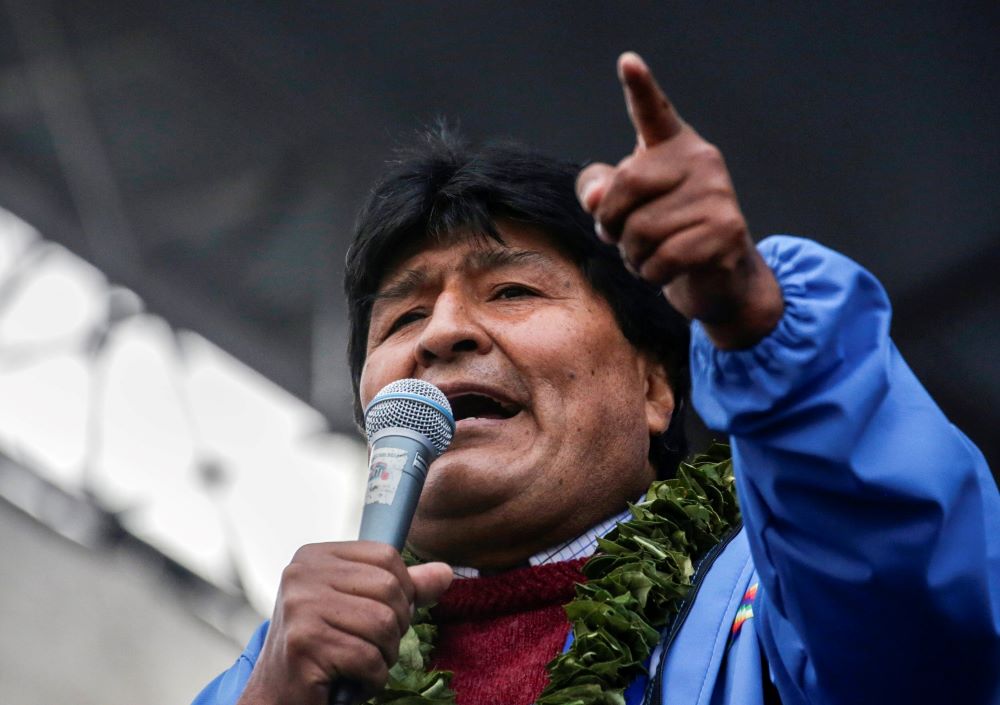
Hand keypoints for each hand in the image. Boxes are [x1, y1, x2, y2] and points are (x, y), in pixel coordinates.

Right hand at [236, 541, 452, 704]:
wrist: (276, 697)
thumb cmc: (320, 649)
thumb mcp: (359, 608)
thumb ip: (401, 589)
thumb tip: (445, 572)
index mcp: (315, 556)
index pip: (386, 556)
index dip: (402, 590)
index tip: (386, 615)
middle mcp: (302, 574)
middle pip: (389, 589)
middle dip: (395, 627)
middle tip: (372, 647)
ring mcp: (300, 606)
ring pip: (383, 624)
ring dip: (384, 656)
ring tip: (361, 665)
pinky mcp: (304, 643)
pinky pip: (368, 658)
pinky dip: (372, 679)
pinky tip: (352, 682)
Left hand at [576, 52, 782, 349]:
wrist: (719, 277)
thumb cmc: (665, 235)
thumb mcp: (626, 211)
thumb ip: (599, 193)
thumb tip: (594, 198)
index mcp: (673, 146)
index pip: (653, 113)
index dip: (641, 88)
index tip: (628, 63)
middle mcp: (701, 160)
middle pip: (626, 185)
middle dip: (610, 223)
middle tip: (617, 239)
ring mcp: (717, 193)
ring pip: (641, 231)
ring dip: (632, 256)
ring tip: (647, 256)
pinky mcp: (725, 231)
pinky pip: (662, 259)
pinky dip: (651, 275)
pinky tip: (662, 272)